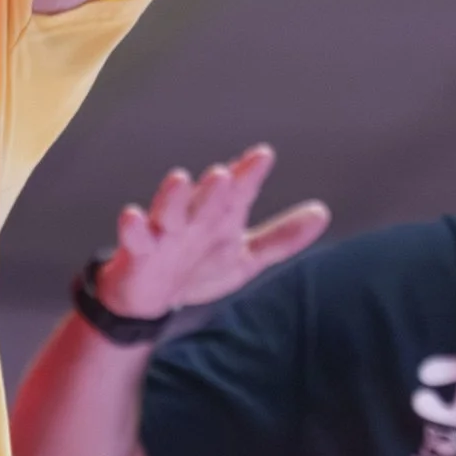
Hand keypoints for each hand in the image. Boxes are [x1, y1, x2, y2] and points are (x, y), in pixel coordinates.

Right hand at [93, 149, 329, 323]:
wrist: (150, 299)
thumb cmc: (198, 267)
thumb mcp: (244, 258)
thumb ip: (280, 239)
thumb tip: (322, 213)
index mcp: (222, 215)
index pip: (239, 191)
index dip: (248, 174)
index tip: (262, 156)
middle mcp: (194, 218)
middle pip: (206, 199)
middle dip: (214, 188)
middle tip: (224, 174)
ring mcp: (164, 233)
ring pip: (169, 211)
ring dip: (173, 197)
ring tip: (180, 179)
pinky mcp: (139, 252)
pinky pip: (135, 239)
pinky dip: (133, 229)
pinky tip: (133, 217)